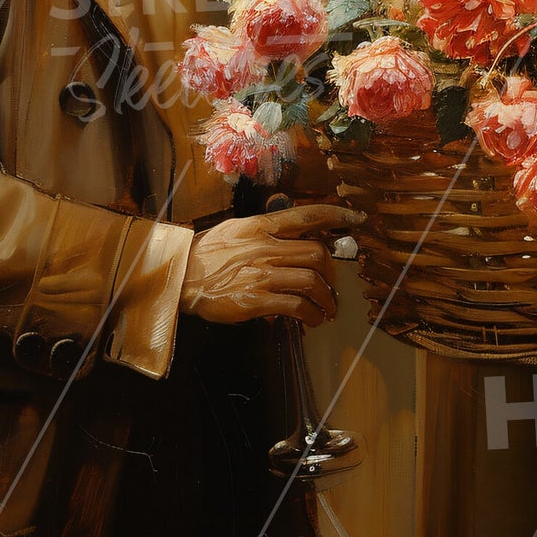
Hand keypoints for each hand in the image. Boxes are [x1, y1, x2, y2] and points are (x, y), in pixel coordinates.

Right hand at [180, 205, 364, 327]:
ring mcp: (261, 273)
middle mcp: (264, 246)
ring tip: (327, 310)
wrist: (180, 277)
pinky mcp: (256, 300)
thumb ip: (263, 232)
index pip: (306, 215)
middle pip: (316, 253)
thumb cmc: (206, 254)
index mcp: (260, 226)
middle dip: (331, 272)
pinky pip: (296, 307)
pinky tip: (311, 321)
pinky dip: (310, 315)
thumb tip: (287, 239)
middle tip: (331, 285)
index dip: (335, 215)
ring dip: (326, 298)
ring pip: (311, 281)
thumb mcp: (235, 230)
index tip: (355, 219)